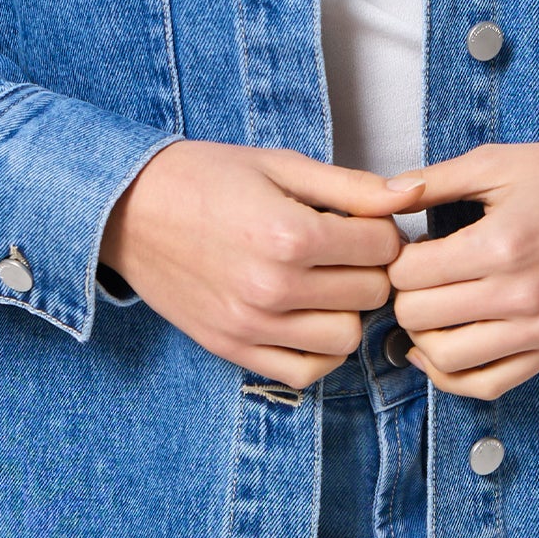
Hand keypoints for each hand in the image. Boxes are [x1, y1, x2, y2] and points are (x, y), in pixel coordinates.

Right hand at [101, 142, 408, 388]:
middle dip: (369, 268)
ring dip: (347, 311)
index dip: (382, 229)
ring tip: (325, 283)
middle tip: (345, 249)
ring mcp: (252, 325)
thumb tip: (411, 195)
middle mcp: (273, 287)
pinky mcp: (232, 348)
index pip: (383, 246)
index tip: (361, 221)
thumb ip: (351, 186)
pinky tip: (307, 317)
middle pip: (372, 293)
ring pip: (347, 339)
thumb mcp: (279, 165)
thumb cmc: (204, 177)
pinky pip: (305, 372)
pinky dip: (318, 351)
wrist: (127, 209)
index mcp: (289, 233)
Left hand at [385, 142, 538, 401]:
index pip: (410, 274)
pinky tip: (438, 352)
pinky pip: (490, 385)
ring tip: (427, 309)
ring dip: (422, 338)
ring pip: (447, 360)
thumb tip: (382, 197)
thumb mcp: (499, 163)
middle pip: (420, 318)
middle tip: (414, 276)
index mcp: (501, 245)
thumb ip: (435, 180)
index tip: (410, 247)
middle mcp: (521, 295)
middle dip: (404, 296)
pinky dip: (453, 377)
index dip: (397, 260)